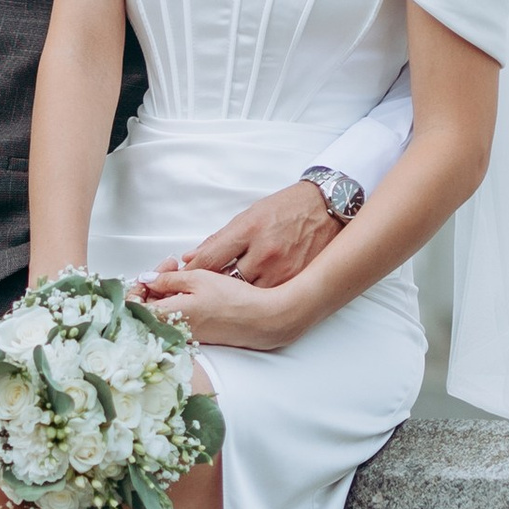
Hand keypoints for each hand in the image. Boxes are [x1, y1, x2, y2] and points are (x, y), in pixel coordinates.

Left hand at [132, 258, 307, 352]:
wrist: (262, 320)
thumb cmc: (233, 300)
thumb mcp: (198, 279)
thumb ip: (168, 279)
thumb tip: (147, 279)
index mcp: (170, 317)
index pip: (135, 307)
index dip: (139, 287)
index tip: (152, 274)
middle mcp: (174, 331)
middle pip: (149, 308)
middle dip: (156, 283)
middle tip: (171, 267)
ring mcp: (186, 334)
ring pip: (164, 311)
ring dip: (168, 291)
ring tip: (183, 273)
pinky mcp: (199, 334)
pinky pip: (179, 316)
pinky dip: (180, 300)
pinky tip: (193, 287)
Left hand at [170, 180, 337, 289]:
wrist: (327, 208)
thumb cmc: (285, 209)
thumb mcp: (248, 215)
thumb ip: (219, 240)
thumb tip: (191, 258)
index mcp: (248, 230)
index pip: (209, 259)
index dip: (190, 274)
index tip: (180, 281)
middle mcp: (264, 251)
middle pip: (224, 281)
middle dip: (208, 288)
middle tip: (199, 293)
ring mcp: (281, 269)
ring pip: (245, 295)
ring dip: (232, 297)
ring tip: (224, 299)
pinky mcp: (295, 281)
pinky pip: (267, 299)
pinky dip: (255, 300)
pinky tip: (249, 300)